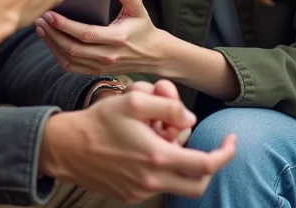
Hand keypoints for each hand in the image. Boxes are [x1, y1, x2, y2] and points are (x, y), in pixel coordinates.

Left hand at [36, 0, 166, 74]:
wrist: (153, 55)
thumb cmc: (143, 28)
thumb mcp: (139, 9)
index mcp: (117, 38)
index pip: (86, 34)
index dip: (65, 25)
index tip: (50, 14)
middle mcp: (108, 56)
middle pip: (73, 48)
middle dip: (53, 33)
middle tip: (40, 19)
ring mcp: (101, 66)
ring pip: (69, 59)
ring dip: (51, 44)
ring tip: (40, 28)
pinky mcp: (96, 71)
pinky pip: (71, 67)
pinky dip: (57, 55)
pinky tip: (49, 41)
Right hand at [40, 85, 235, 201]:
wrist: (64, 147)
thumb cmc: (98, 121)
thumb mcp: (134, 101)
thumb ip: (168, 107)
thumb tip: (190, 121)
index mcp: (157, 157)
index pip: (207, 165)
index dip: (225, 153)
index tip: (231, 139)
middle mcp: (151, 180)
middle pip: (198, 184)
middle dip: (208, 165)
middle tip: (209, 147)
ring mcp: (139, 192)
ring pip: (177, 184)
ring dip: (181, 163)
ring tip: (163, 136)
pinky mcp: (128, 195)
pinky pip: (157, 185)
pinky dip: (161, 168)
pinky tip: (145, 147)